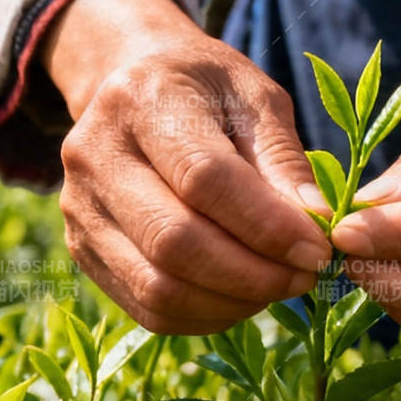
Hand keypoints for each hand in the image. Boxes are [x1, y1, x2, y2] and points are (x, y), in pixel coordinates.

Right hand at [44, 0, 330, 334]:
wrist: (131, 84)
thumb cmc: (206, 89)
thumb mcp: (256, 97)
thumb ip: (284, 160)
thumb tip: (320, 226)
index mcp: (142, 100)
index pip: (204, 179)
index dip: (267, 225)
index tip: (318, 249)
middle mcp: (95, 155)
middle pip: (174, 242)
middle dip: (252, 275)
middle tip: (305, 277)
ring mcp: (79, 207)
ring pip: (158, 287)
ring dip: (231, 303)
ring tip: (278, 286)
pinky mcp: (82, 249)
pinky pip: (146, 308)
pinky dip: (203, 316)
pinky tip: (241, 296)